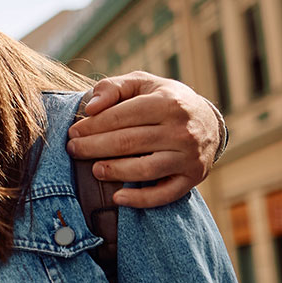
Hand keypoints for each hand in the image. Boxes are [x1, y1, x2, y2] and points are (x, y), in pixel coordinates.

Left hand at [67, 72, 222, 207]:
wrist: (208, 121)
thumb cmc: (164, 99)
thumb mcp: (142, 83)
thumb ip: (113, 87)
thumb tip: (90, 107)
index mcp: (168, 103)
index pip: (121, 116)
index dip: (92, 125)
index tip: (73, 132)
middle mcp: (182, 130)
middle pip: (128, 142)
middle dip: (94, 147)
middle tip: (73, 150)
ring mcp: (189, 156)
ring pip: (144, 170)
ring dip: (114, 172)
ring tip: (94, 170)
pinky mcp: (193, 178)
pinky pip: (165, 194)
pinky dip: (140, 199)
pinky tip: (118, 198)